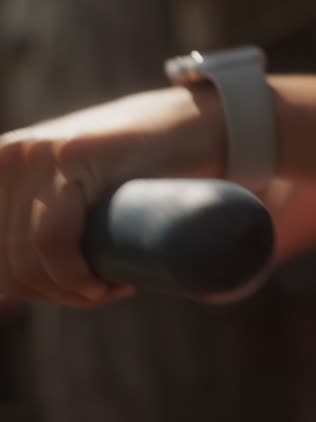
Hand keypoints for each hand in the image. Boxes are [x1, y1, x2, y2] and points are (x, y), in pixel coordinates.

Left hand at [0, 85, 225, 306]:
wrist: (191, 126)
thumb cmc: (134, 171)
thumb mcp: (69, 193)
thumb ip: (36, 220)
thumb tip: (11, 285)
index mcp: (1, 169)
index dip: (33, 292)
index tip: (81, 293)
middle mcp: (9, 157)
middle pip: (9, 263)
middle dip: (58, 295)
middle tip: (105, 291)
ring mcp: (39, 152)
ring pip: (28, 259)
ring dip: (73, 292)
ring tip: (113, 286)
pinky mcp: (73, 153)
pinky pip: (51, 240)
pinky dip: (78, 277)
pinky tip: (115, 281)